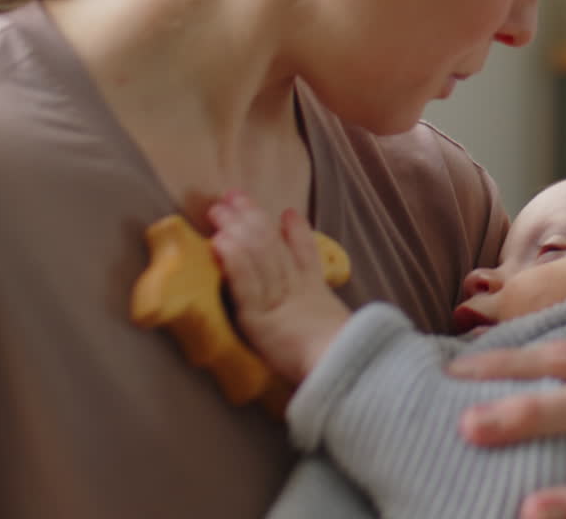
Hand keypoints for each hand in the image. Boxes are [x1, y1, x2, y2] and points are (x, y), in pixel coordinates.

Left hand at [208, 192, 350, 383]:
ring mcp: (277, 301)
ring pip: (259, 256)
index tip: (287, 212)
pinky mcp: (259, 318)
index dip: (297, 231)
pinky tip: (220, 241)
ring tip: (220, 208)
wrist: (345, 369)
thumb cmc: (345, 360)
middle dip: (253, 217)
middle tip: (236, 195)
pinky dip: (233, 259)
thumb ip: (334, 322)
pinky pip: (246, 282)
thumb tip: (338, 325)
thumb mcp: (343, 332)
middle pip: (274, 245)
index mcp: (317, 295)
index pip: (307, 255)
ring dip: (237, 228)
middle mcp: (297, 290)